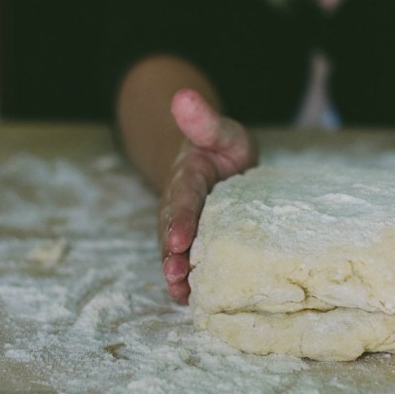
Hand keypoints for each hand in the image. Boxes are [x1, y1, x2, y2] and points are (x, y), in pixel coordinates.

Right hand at [159, 89, 256, 303]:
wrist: (216, 164)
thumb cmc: (223, 149)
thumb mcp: (222, 132)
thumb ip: (205, 121)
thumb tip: (183, 95)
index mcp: (189, 177)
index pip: (182, 198)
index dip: (179, 219)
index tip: (178, 240)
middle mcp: (181, 204)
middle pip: (171, 230)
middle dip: (172, 254)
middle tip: (175, 276)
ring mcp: (185, 224)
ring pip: (175, 250)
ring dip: (176, 271)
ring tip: (181, 294)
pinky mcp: (194, 239)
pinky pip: (187, 258)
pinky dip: (187, 278)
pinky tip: (191, 299)